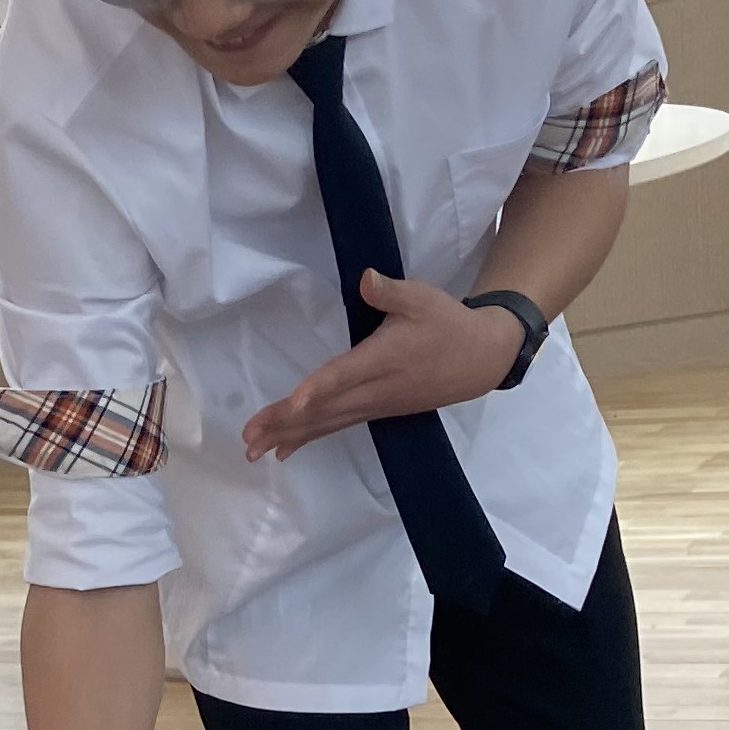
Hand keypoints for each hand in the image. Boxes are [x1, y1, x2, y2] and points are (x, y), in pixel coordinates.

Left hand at [240, 272, 524, 461]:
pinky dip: (308, 437)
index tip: (294, 403)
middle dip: (285, 423)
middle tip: (249, 438)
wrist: (480, 360)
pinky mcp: (375, 411)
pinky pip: (336, 427)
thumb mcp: (423, 298)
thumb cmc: (447, 324)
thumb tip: (366, 279)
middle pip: (324, 409)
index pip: (344, 376)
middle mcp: (374, 390)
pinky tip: (282, 450)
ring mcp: (374, 405)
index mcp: (382, 360)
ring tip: (254, 450)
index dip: (318, 389)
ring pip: (326, 423)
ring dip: (290, 436)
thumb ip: (391, 291)